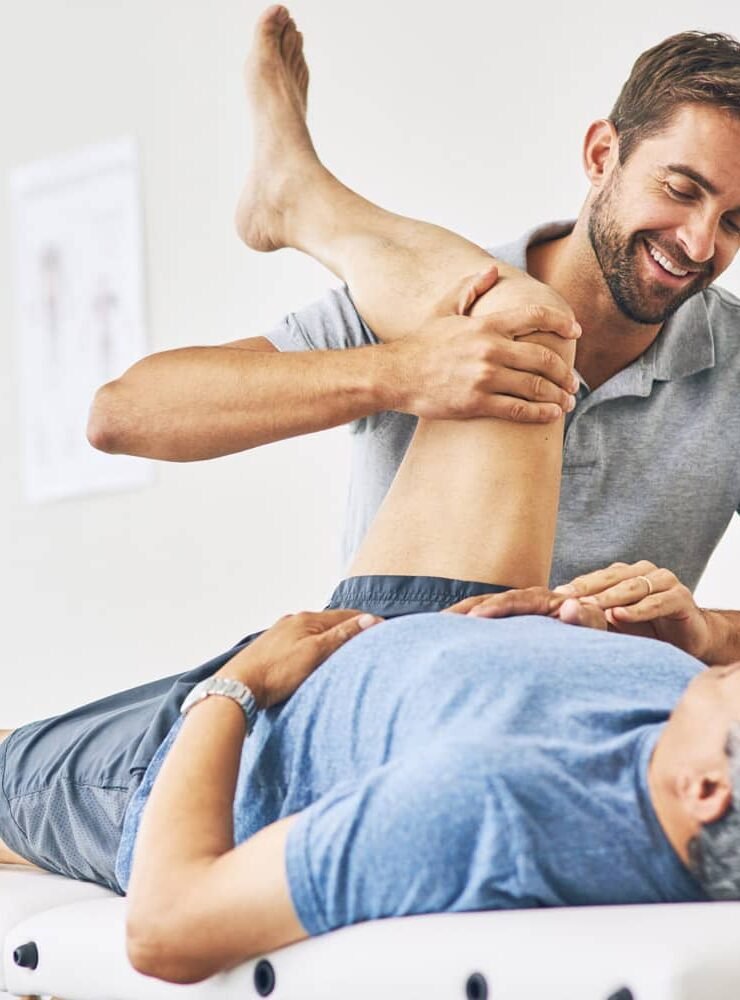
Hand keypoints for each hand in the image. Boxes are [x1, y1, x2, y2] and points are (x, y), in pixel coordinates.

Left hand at [217, 610, 381, 707]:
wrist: (237, 688)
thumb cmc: (277, 672)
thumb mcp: (316, 653)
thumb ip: (343, 635)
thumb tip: (369, 618)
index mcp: (306, 618)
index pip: (345, 615)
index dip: (366, 622)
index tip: (383, 630)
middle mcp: (293, 621)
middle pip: (330, 622)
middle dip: (350, 629)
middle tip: (369, 640)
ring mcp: (281, 635)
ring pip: (315, 633)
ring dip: (332, 638)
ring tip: (347, 650)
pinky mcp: (272, 650)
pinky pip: (302, 643)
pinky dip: (316, 647)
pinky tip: (317, 659)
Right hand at [387, 265, 580, 423]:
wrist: (395, 375)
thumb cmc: (421, 343)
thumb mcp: (444, 309)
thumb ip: (470, 288)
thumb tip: (491, 270)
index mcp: (485, 325)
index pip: (535, 317)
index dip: (561, 322)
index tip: (576, 331)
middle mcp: (489, 349)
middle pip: (543, 357)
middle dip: (565, 371)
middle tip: (573, 381)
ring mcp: (484, 377)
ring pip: (535, 386)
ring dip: (558, 395)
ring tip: (567, 401)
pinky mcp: (476, 403)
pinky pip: (518, 410)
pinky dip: (540, 413)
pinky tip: (552, 415)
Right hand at [443, 586, 607, 629]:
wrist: (591, 636)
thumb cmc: (593, 633)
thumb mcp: (595, 627)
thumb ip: (585, 618)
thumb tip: (570, 606)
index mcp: (544, 599)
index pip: (516, 600)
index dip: (496, 607)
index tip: (477, 617)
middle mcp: (524, 599)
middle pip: (490, 600)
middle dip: (466, 609)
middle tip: (443, 620)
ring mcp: (513, 610)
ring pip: (480, 608)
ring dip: (459, 616)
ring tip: (434, 627)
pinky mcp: (506, 622)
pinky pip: (480, 621)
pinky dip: (462, 626)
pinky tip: (443, 636)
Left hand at [554, 561, 711, 658]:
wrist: (689, 640)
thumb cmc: (646, 630)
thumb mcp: (614, 623)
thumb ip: (592, 616)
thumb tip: (560, 614)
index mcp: (624, 573)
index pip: (595, 578)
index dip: (575, 587)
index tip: (553, 599)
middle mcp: (643, 572)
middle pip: (610, 578)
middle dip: (586, 590)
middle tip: (565, 601)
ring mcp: (664, 581)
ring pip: (632, 587)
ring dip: (609, 598)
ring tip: (589, 607)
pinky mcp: (681, 596)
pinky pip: (657, 602)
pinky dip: (637, 610)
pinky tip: (619, 615)